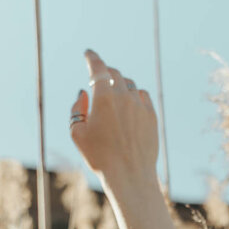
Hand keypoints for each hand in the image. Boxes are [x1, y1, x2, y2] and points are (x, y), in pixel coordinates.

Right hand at [69, 50, 157, 184]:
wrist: (129, 175)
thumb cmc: (99, 156)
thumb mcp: (77, 133)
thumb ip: (77, 109)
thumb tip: (83, 92)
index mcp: (103, 98)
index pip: (98, 68)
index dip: (92, 58)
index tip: (88, 53)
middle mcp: (124, 96)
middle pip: (114, 74)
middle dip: (105, 72)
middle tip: (98, 77)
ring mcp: (140, 105)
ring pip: (129, 84)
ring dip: (119, 85)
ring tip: (112, 94)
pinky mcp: (151, 115)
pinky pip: (142, 96)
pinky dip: (133, 95)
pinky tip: (128, 104)